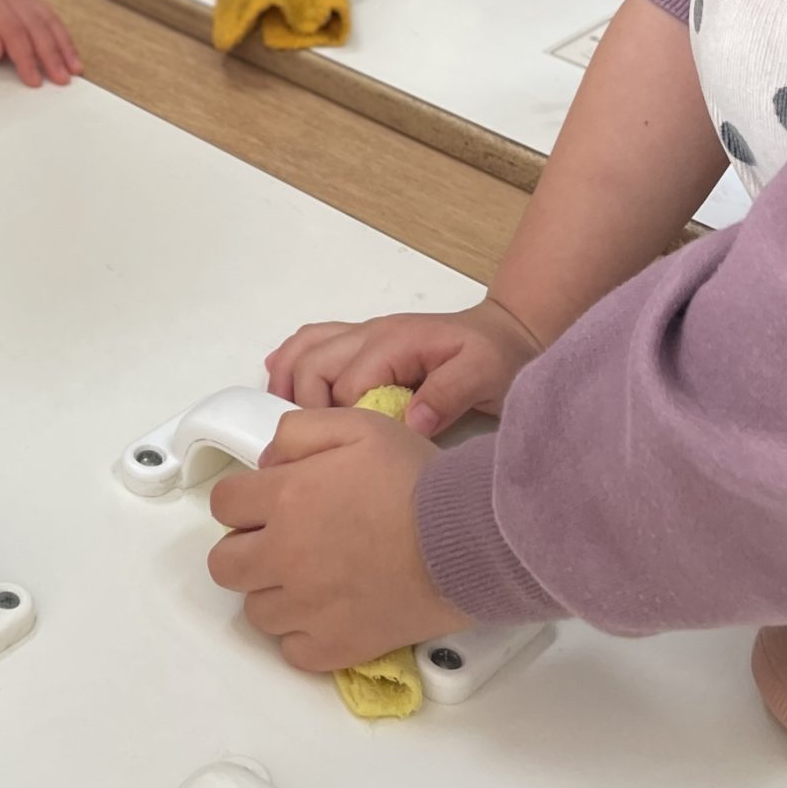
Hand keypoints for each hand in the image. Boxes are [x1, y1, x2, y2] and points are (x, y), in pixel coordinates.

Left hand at [0, 0, 80, 86]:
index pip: (14, 32)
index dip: (27, 58)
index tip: (34, 81)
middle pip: (37, 25)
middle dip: (53, 54)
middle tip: (64, 80)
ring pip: (47, 17)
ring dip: (63, 43)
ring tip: (74, 68)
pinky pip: (45, 13)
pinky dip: (59, 32)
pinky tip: (67, 48)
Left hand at [207, 408, 468, 672]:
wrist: (467, 538)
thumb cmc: (415, 479)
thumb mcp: (358, 425)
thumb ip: (299, 432)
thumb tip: (268, 462)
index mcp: (283, 498)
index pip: (223, 504)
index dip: (244, 501)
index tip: (269, 503)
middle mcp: (284, 555)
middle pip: (224, 564)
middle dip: (246, 549)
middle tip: (282, 542)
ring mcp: (307, 607)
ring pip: (255, 610)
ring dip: (274, 593)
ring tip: (311, 579)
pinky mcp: (334, 647)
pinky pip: (292, 650)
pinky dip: (303, 634)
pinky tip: (328, 612)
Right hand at [264, 295, 540, 436]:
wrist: (507, 332)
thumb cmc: (497, 356)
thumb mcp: (484, 375)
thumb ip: (448, 395)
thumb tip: (409, 424)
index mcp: (394, 342)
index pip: (345, 383)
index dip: (339, 420)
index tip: (345, 455)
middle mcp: (371, 333)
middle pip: (312, 363)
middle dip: (304, 404)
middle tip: (314, 446)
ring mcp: (364, 334)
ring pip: (305, 348)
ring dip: (288, 380)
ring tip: (285, 422)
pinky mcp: (362, 341)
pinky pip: (314, 341)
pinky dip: (291, 360)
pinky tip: (279, 382)